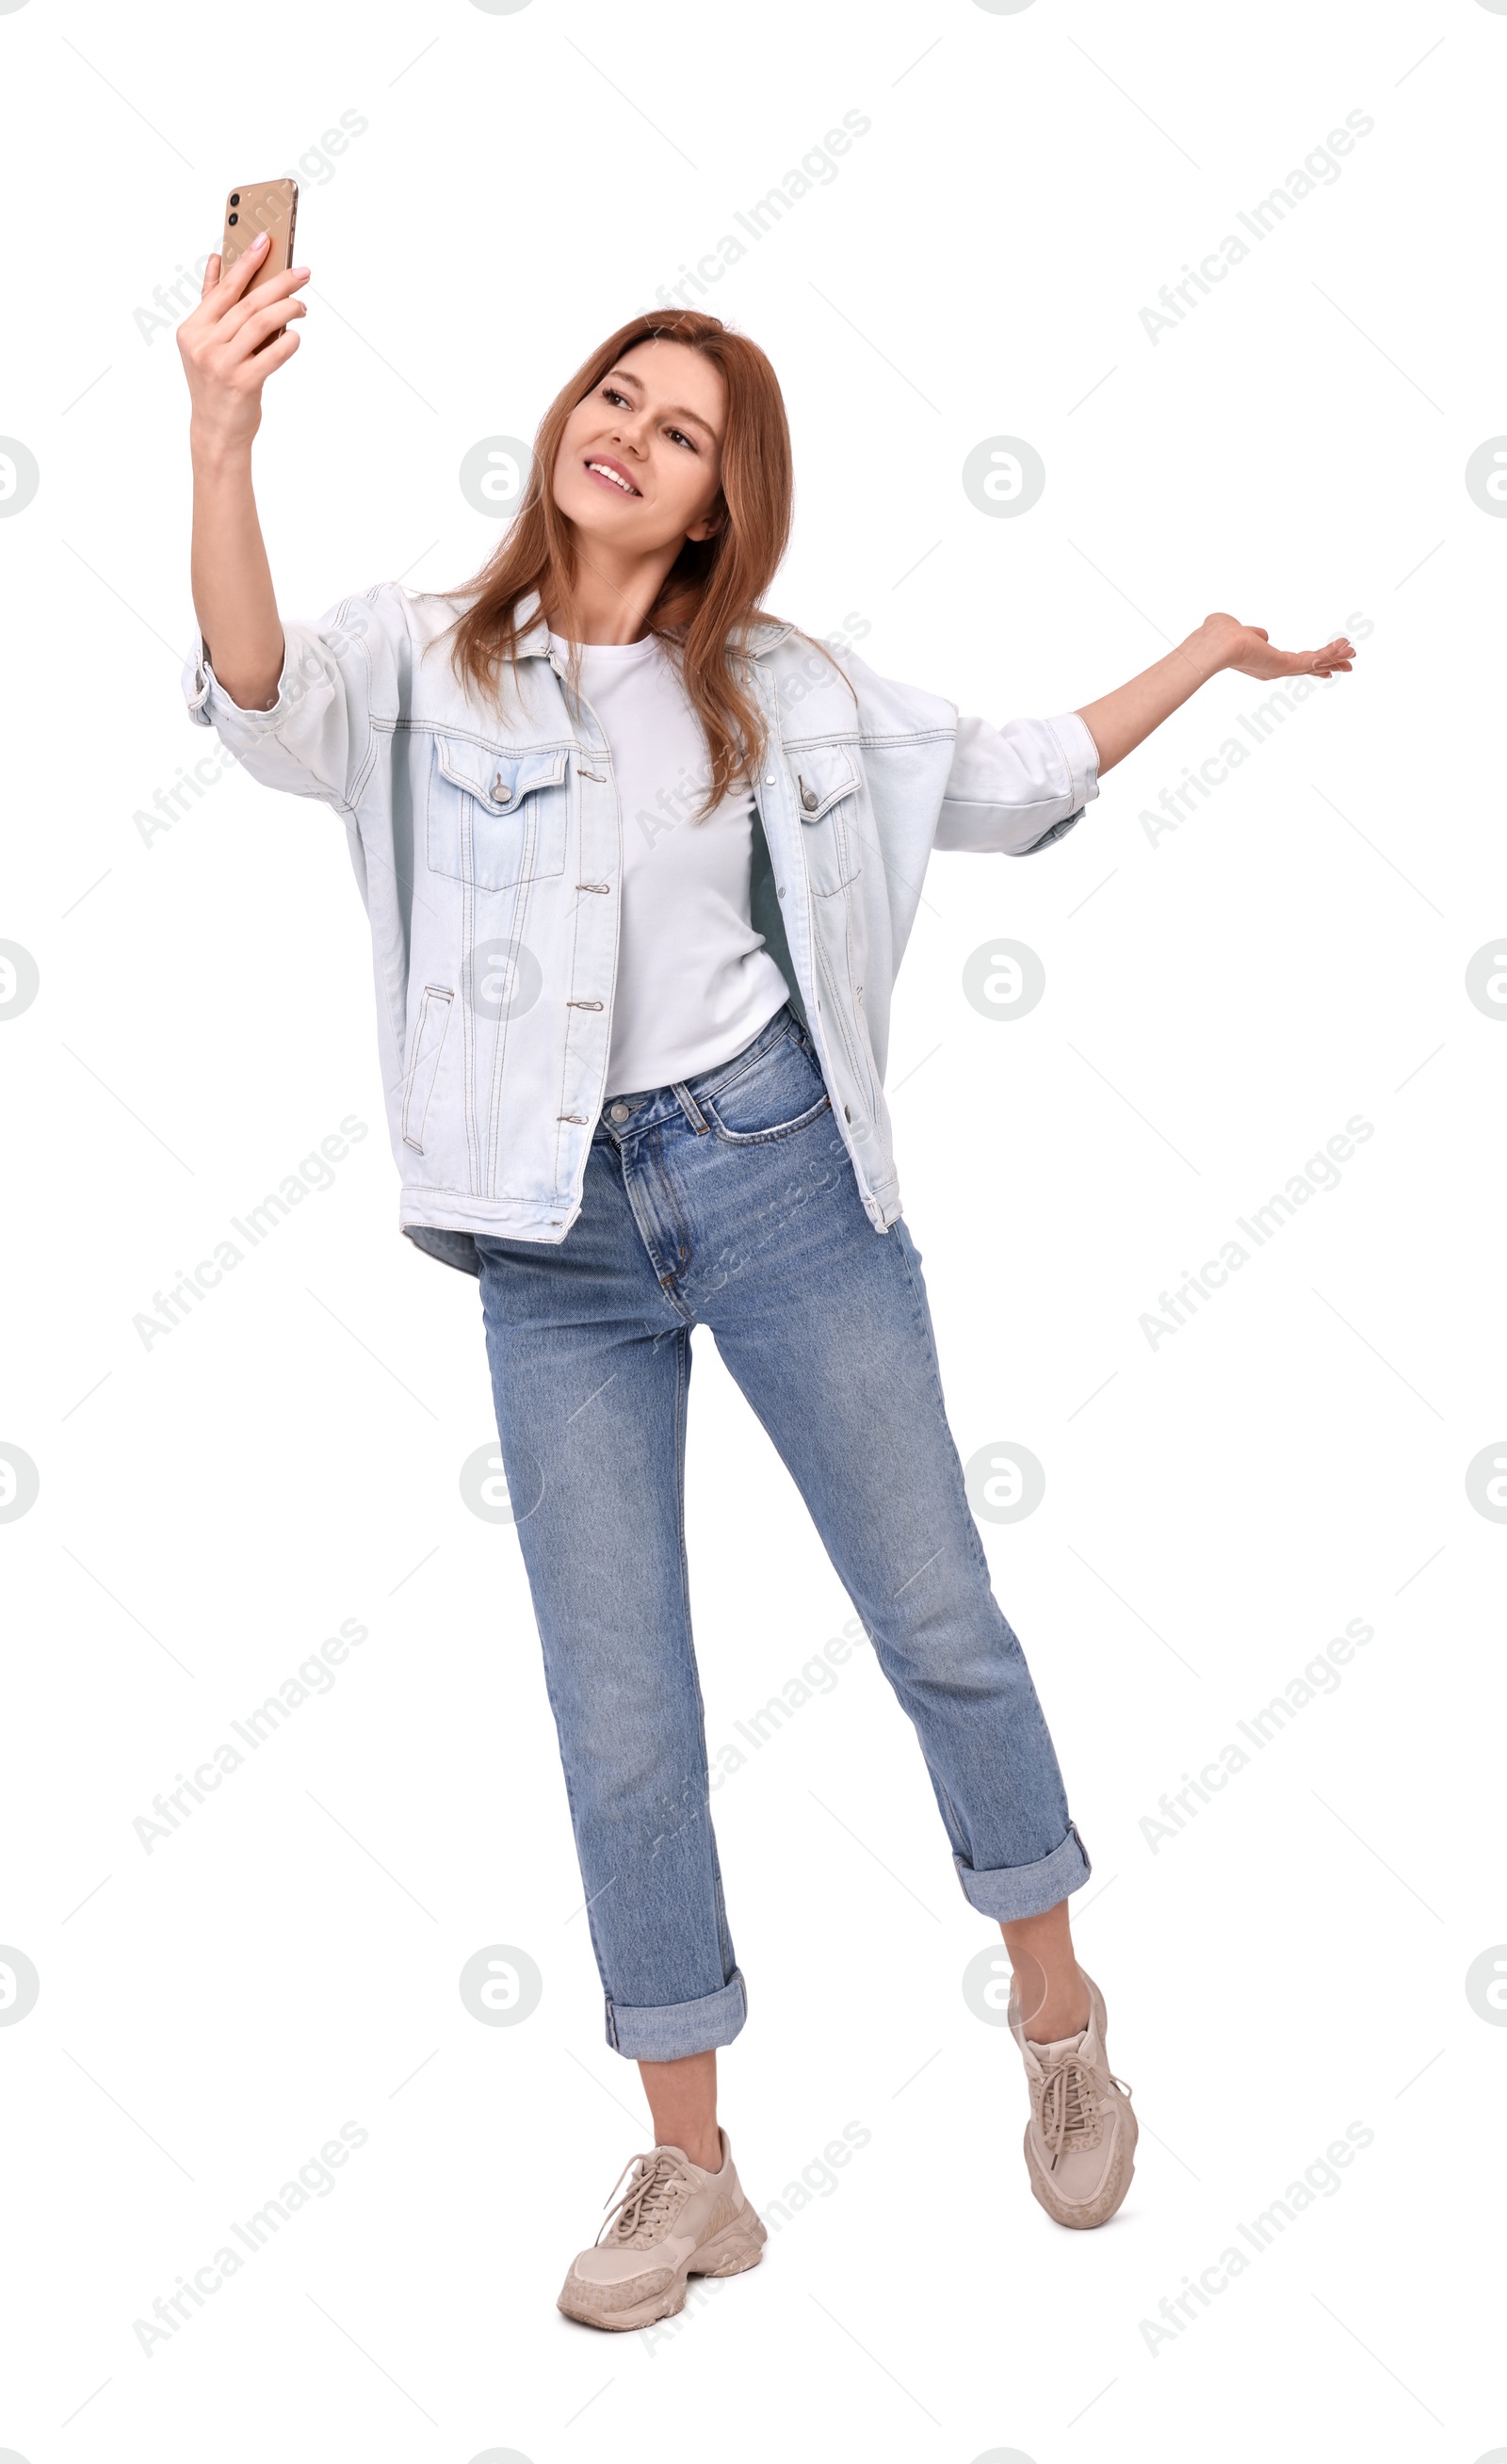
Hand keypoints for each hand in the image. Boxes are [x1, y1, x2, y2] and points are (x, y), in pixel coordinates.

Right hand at [177, 233, 309, 457]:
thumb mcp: (205, 342)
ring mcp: (222, 364)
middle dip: (278, 283)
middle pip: (247, 303)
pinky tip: (295, 335)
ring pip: (261, 323)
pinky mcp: (242, 384)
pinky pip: (273, 354)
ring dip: (287, 309)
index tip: (264, 240)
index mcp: (193, 329)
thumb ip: (211, 303)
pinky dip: (288, 341)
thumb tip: (216, 261)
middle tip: (302, 273)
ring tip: (302, 306)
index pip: (223, 288)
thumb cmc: (216, 383)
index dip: (245, 262)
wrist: (216, 431)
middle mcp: (203, 344)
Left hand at [1184, 610, 1356, 683]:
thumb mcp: (1237, 630)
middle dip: (1329, 664)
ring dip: (1335, 657)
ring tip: (1354, 654)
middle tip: (1349, 665)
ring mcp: (1280, 670)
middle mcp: (1273, 670)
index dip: (1310, 664)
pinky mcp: (1285, 666)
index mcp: (1262, 663)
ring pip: (1315, 664)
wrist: (1216, 643)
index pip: (1292, 664)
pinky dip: (1331, 651)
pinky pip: (1314, 658)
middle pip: (1309, 668)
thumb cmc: (1217, 635)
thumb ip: (1253, 633)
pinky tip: (1346, 645)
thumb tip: (1263, 635)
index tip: (1325, 670)